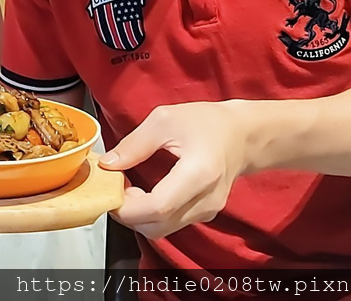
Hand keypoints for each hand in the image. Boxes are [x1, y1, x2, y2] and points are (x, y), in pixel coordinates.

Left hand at [98, 102, 248, 239]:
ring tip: (130, 187)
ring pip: (162, 230)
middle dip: (129, 214)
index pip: (158, 207)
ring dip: (139, 216)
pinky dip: (152, 215)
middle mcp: (206, 199)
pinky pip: (171, 224)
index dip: (128, 206)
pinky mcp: (205, 215)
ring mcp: (208, 211)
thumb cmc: (206, 122)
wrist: (243, 134)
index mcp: (199, 173)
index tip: (111, 188)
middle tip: (117, 187)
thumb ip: (134, 144)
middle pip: (157, 226)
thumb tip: (108, 164)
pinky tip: (145, 193)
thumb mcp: (164, 120)